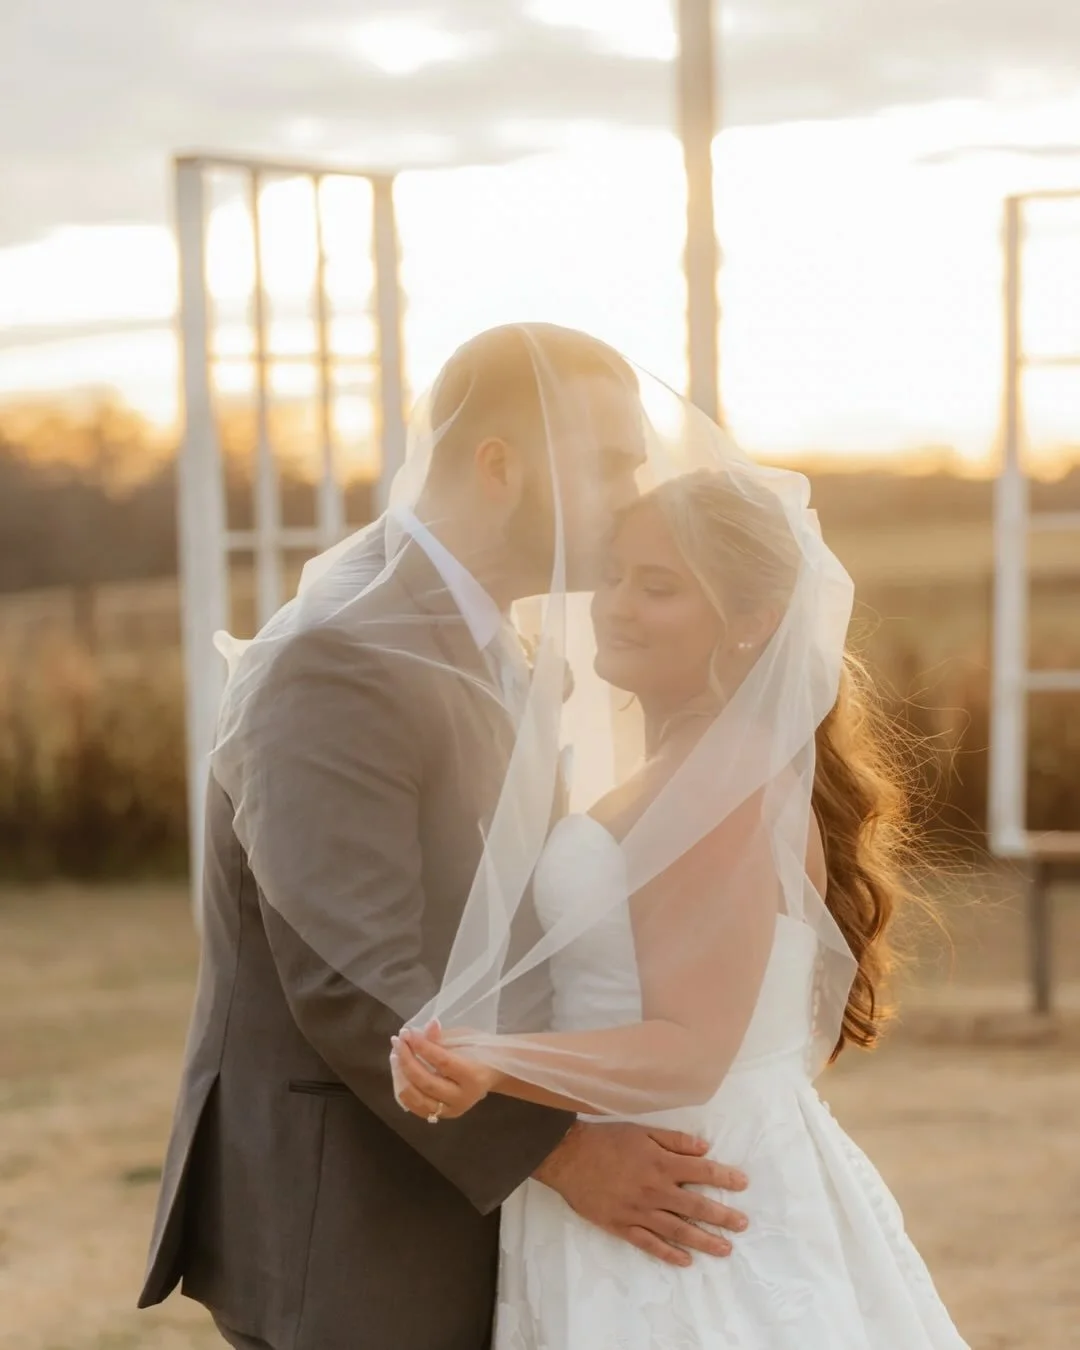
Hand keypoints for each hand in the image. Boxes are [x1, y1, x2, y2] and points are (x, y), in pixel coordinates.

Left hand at [391, 1025, 498, 1121]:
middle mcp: (461, 1098)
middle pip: (426, 1082)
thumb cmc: (480, 1051)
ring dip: (401, 1076)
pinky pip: (415, 1106)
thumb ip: (443, 1037)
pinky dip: (403, 1089)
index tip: (407, 1033)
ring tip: (395, 1055)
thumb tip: (425, 1027)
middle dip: (407, 1060)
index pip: (442, 1062)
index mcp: (472, 1077)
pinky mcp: (441, 1115)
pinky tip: (399, 1072)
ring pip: (416, 1098)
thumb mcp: (465, 1039)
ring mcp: (450, 1110)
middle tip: (397, 1041)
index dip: (423, 1047)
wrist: (493, 1074)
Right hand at [533, 1121, 748, 1267]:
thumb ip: (674, 1140)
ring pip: (678, 1230)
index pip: (702, 1172)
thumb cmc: (607, 1140)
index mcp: (661, 1164)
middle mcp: (655, 1191)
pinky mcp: (622, 1227)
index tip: (743, 1184)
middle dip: (722, 1216)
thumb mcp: (642, 1131)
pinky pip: (650, 1244)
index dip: (724, 1178)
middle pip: (696, 1206)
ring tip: (724, 1249)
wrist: (570, 1158)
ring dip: (704, 1240)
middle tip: (743, 1225)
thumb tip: (705, 1148)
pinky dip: (669, 1254)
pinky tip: (685, 1261)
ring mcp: (639, 1212)